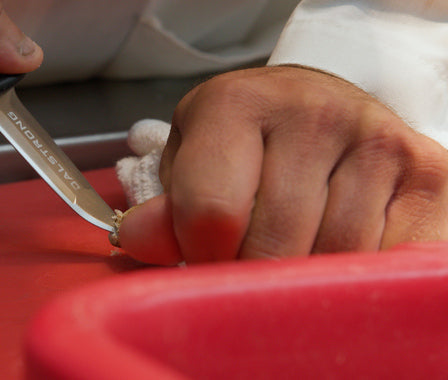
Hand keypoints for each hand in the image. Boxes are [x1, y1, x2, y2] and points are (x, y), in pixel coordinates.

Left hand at [117, 66, 447, 264]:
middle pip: (272, 246)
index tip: (206, 259)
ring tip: (290, 254)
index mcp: (236, 105)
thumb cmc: (246, 143)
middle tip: (247, 267)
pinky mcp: (427, 172)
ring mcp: (376, 140)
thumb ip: (167, 207)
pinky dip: (355, 276)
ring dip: (304, 279)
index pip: (212, 212)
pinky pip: (388, 259)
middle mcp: (312, 112)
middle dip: (252, 275)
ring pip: (332, 260)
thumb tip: (139, 238)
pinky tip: (334, 253)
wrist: (320, 109)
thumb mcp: (192, 162)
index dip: (202, 256)